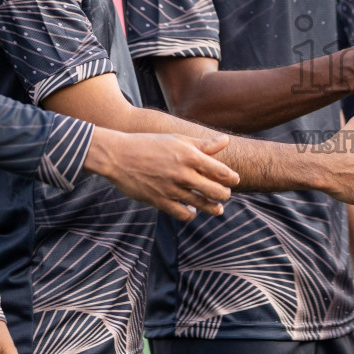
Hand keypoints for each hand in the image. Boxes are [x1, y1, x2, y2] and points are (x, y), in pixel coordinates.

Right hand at [86, 130, 238, 220]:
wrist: (118, 156)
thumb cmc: (149, 144)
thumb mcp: (177, 139)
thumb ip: (203, 144)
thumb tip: (226, 141)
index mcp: (190, 156)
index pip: (221, 171)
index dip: (232, 178)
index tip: (235, 180)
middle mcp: (183, 174)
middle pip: (216, 191)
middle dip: (224, 195)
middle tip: (225, 195)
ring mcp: (172, 189)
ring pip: (202, 205)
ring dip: (213, 208)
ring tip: (217, 208)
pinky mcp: (160, 201)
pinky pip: (183, 214)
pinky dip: (191, 214)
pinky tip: (193, 210)